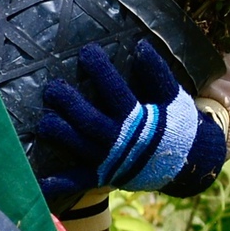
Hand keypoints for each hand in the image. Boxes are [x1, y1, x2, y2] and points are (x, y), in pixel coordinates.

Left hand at [35, 40, 225, 199]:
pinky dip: (59, 184)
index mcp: (139, 119)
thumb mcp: (173, 97)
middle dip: (69, 104)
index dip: (101, 72)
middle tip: (52, 88)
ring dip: (60, 135)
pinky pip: (78, 181)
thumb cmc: (176, 124)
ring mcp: (110, 160)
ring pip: (80, 146)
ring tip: (43, 123)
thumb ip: (157, 74)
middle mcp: (121, 141)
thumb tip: (141, 46)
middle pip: (90, 121)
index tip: (86, 51)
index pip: (116, 92)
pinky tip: (40, 183)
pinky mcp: (103, 176)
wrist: (189, 164)